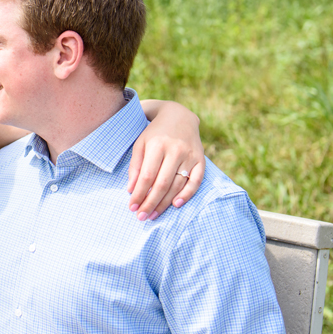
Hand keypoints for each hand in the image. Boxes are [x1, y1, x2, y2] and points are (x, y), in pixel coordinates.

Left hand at [128, 101, 204, 219]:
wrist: (179, 116)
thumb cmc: (154, 133)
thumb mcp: (140, 144)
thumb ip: (135, 166)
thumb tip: (131, 190)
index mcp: (157, 145)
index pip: (147, 176)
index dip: (139, 194)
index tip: (132, 207)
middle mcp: (175, 150)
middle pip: (162, 183)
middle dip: (150, 203)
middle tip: (142, 217)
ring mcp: (190, 155)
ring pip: (177, 185)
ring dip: (165, 203)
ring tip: (154, 214)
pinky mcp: (201, 159)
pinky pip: (196, 181)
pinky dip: (187, 194)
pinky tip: (176, 205)